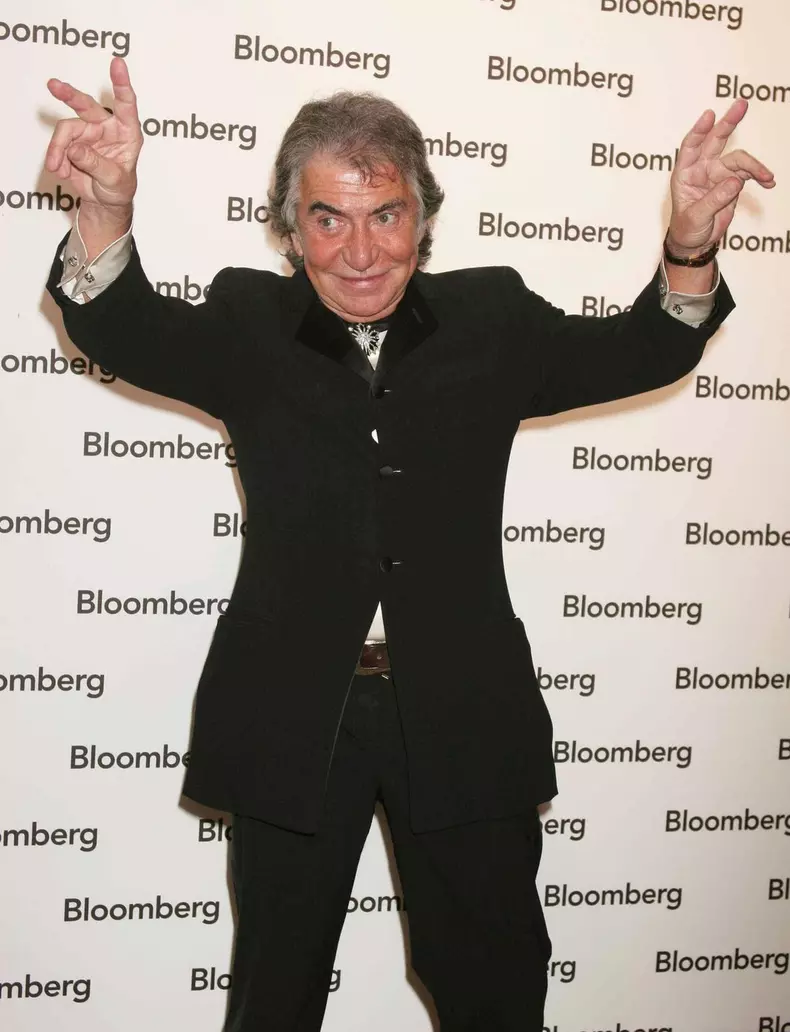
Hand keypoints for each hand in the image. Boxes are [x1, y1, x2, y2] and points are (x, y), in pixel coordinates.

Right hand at [45, 57, 141, 217]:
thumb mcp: (115, 180)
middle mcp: (106, 126)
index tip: (118, 63)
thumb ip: (96, 164)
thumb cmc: (119, 188)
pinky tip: (60, 170)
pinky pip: (59, 144)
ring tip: (57, 167)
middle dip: (69, 94)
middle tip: (54, 86)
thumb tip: (74, 148)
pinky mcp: (71, 141)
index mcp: (127, 131)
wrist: (105, 202)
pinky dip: (56, 158)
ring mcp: (87, 132)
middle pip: (86, 105)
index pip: (127, 104)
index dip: (122, 83)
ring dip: (58, 149)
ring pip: (66, 130)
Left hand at [667, 99, 774, 256]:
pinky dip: (759, 176)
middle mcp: (702, 168)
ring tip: (767, 177)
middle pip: (716, 140)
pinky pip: (748, 173)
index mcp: (685, 173)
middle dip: (729, 122)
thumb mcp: (696, 217)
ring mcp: (718, 173)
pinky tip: (768, 182)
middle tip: (742, 104)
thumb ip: (714, 200)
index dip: (699, 130)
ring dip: (755, 166)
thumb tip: (735, 182)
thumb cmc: (687, 228)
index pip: (690, 146)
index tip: (710, 115)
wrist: (695, 242)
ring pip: (739, 160)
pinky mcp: (732, 182)